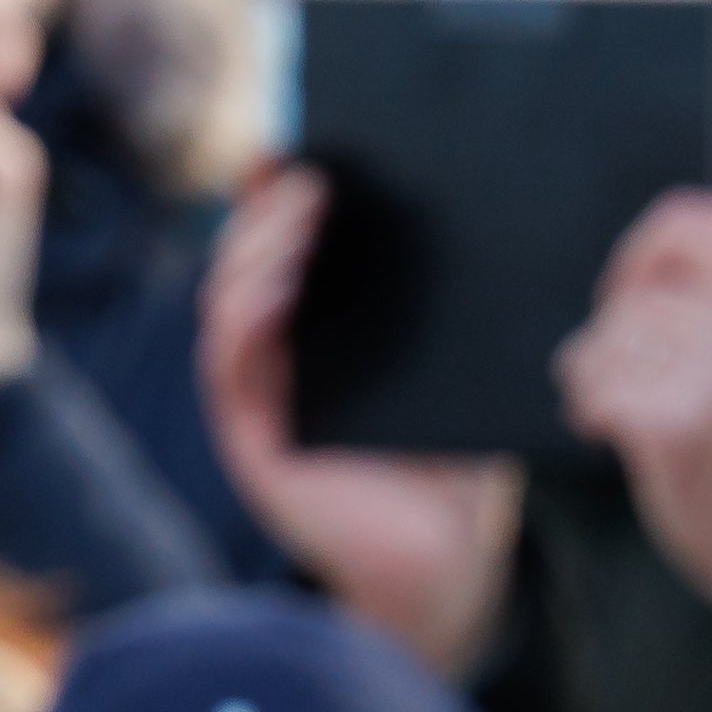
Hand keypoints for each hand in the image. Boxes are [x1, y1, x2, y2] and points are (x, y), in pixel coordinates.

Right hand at [202, 166, 522, 679]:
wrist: (450, 565)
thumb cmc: (460, 470)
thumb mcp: (460, 375)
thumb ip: (453, 314)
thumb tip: (482, 224)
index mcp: (327, 338)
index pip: (297, 251)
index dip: (291, 198)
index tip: (311, 147)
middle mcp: (284, 359)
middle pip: (256, 262)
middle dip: (272, 209)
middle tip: (307, 169)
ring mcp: (260, 395)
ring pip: (233, 300)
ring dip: (258, 249)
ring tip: (299, 211)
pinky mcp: (250, 436)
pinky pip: (230, 362)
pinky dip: (245, 315)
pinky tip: (277, 285)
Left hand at [558, 133, 711, 634]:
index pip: (689, 223)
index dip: (644, 260)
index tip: (640, 300)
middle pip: (638, 292)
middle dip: (619, 332)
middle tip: (634, 372)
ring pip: (610, 339)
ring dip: (599, 377)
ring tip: (628, 409)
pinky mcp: (685, 428)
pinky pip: (598, 388)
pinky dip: (593, 412)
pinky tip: (615, 434)